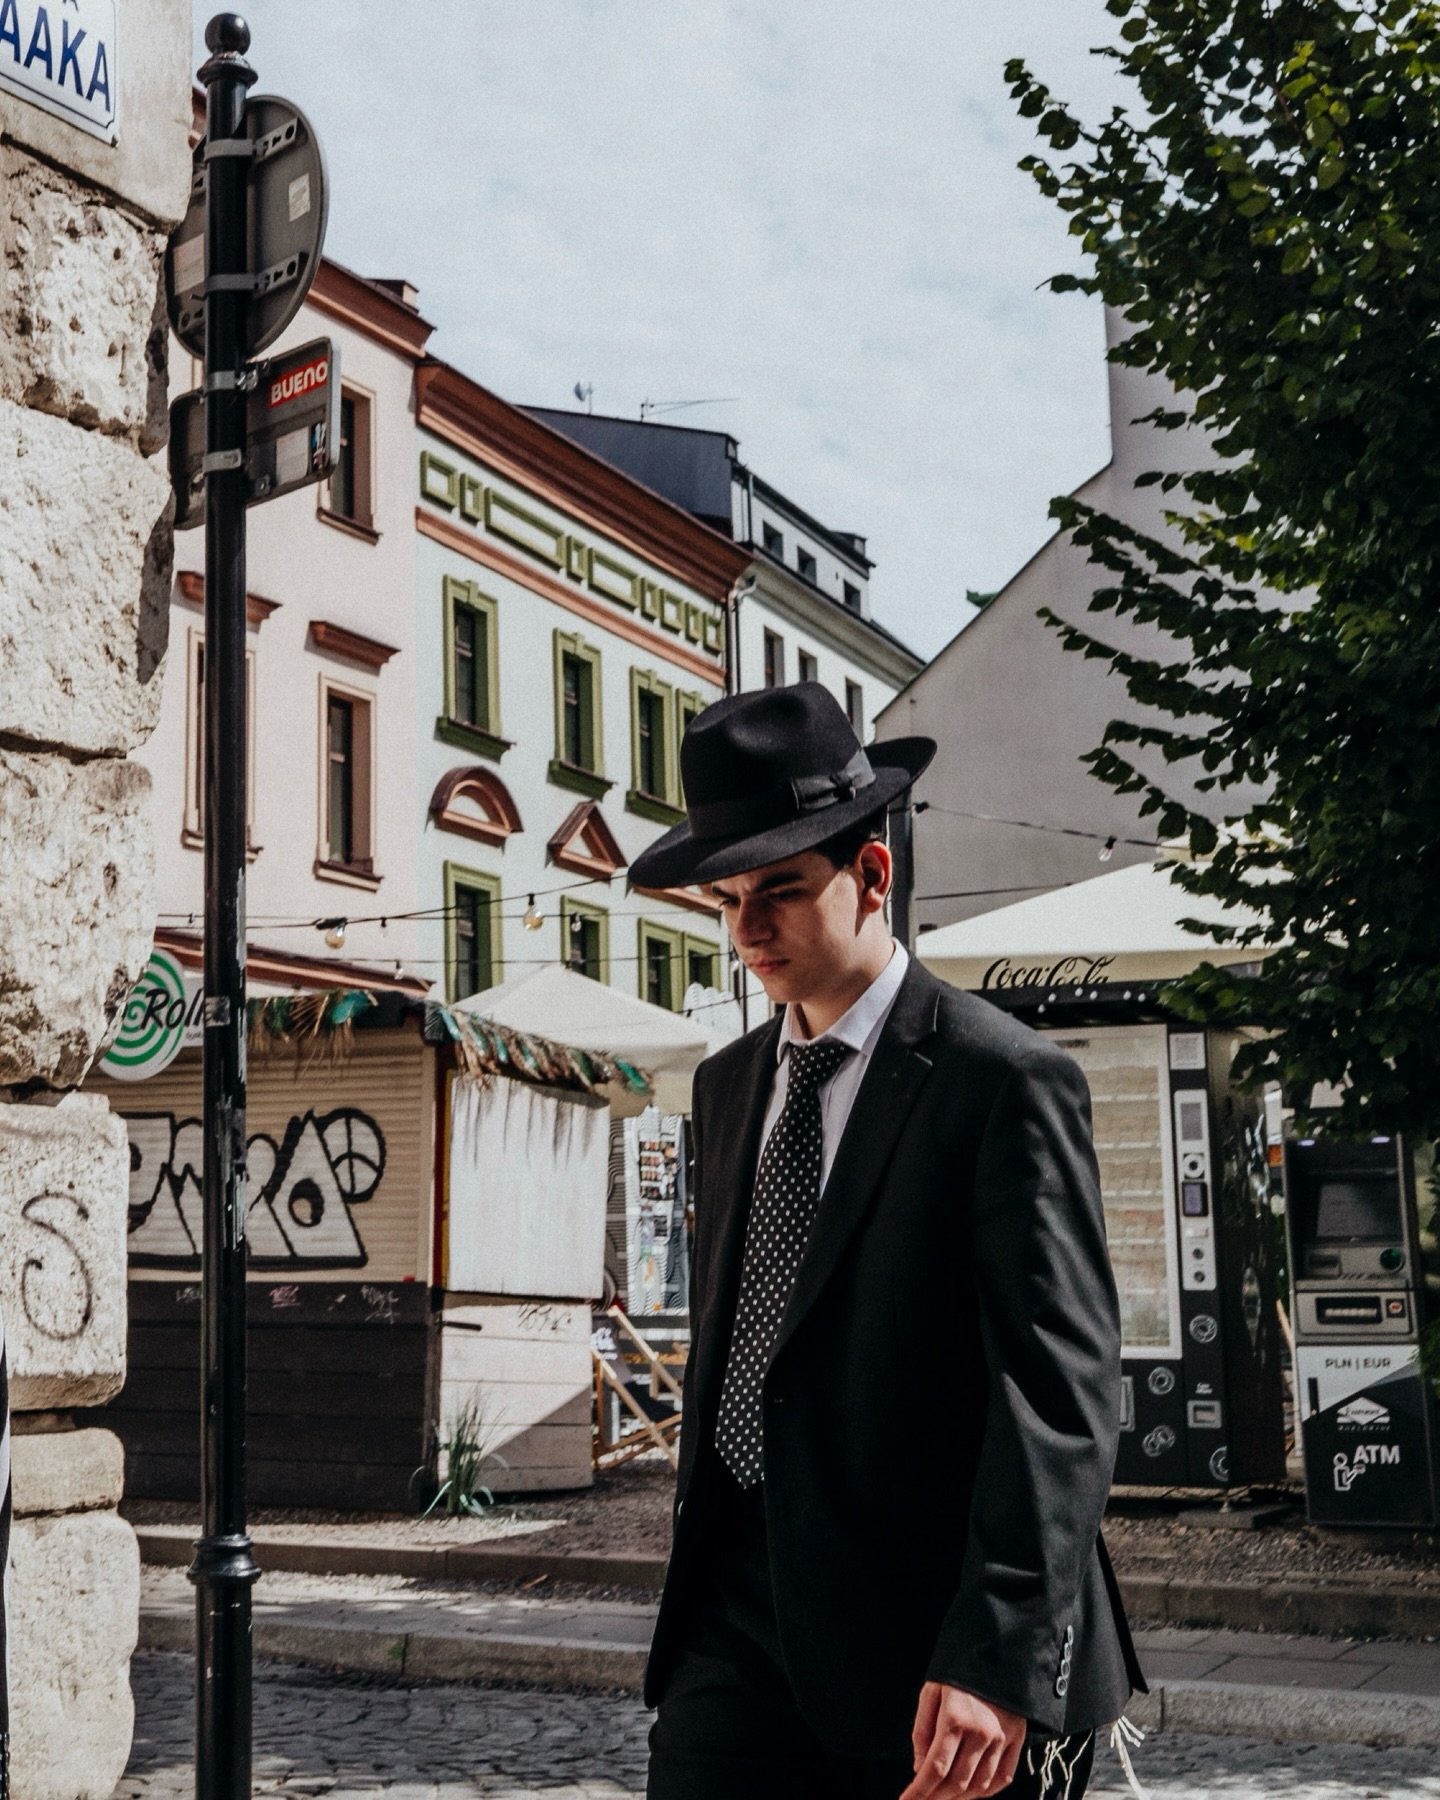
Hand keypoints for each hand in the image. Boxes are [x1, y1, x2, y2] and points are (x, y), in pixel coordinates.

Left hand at [898, 1681, 1026, 1799]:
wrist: (998, 1651)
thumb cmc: (958, 1672)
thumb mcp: (931, 1692)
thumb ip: (922, 1731)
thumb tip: (919, 1767)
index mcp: (955, 1719)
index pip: (935, 1769)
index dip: (919, 1792)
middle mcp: (981, 1733)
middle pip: (956, 1783)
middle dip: (935, 1798)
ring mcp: (1001, 1739)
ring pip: (978, 1786)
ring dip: (958, 1798)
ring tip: (943, 1796)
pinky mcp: (1017, 1740)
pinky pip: (1002, 1779)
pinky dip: (985, 1792)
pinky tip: (971, 1792)